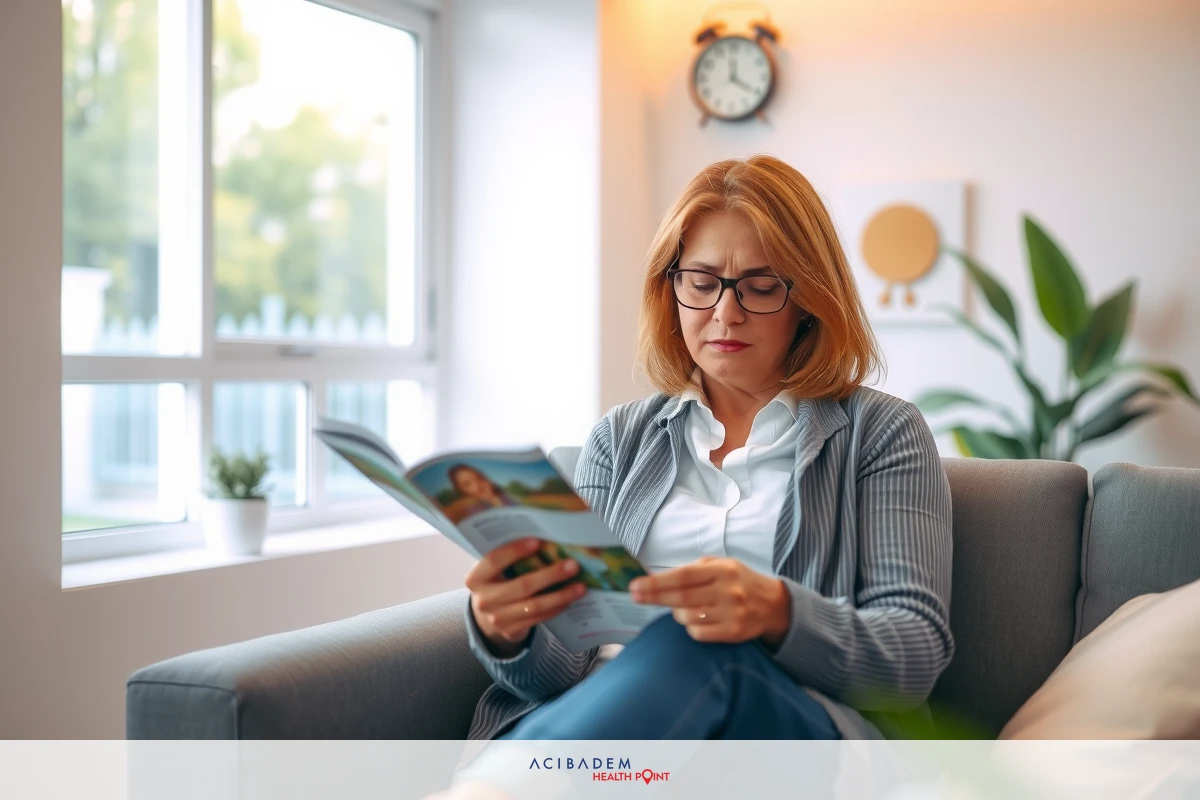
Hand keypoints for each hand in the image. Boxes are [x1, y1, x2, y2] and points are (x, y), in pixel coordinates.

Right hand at [466, 537, 586, 657]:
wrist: (488, 612)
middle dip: (550, 575)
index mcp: (475, 577)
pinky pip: (538, 618)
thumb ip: (510, 556)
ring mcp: (496, 619)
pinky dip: (556, 607)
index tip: (538, 541)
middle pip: (521, 586)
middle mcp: (483, 600)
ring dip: (560, 595)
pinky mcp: (510, 631)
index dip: (514, 551)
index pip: (494, 561)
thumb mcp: (496, 568)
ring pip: (534, 606)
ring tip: (581, 587)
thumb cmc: (498, 579)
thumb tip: (547, 537)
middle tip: (573, 565)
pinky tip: (570, 599)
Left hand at [629, 556, 790, 647]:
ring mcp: (732, 613)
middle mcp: (727, 591)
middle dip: (654, 596)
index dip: (657, 582)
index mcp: (722, 570)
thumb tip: (658, 578)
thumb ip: (694, 570)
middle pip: (681, 597)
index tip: (636, 585)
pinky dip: (691, 627)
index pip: (683, 576)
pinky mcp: (734, 633)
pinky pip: (698, 633)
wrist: (773, 605)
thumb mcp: (722, 565)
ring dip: (678, 613)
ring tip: (687, 607)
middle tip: (635, 595)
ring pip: (687, 617)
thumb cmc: (739, 582)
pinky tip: (699, 620)